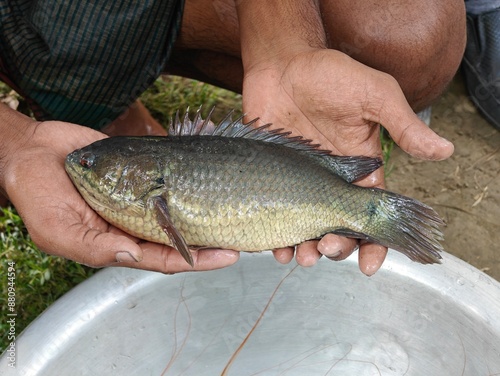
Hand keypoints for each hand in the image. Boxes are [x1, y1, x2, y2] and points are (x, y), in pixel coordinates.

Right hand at [1, 114, 238, 272]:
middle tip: (245, 235)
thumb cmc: (38, 194)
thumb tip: (135, 256)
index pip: (166, 258)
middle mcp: (135, 223)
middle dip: (213, 239)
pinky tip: (215, 172)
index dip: (198, 260)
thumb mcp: (57, 230)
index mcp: (119, 243)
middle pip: (182, 236)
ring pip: (182, 208)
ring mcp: (141, 197)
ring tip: (240, 206)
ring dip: (210, 209)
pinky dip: (193, 178)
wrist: (33, 150)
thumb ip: (95, 247)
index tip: (229, 256)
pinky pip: (172, 178)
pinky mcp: (143, 173)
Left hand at [242, 48, 453, 274]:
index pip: (372, 214)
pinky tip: (275, 248)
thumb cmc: (330, 75)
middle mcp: (331, 181)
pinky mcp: (273, 179)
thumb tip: (444, 150)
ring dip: (308, 250)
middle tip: (329, 249)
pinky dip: (277, 237)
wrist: (282, 64)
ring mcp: (300, 183)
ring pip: (307, 229)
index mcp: (360, 168)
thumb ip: (402, 125)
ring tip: (304, 255)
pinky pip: (275, 215)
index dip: (374, 243)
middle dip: (339, 247)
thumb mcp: (373, 95)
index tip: (370, 266)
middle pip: (339, 228)